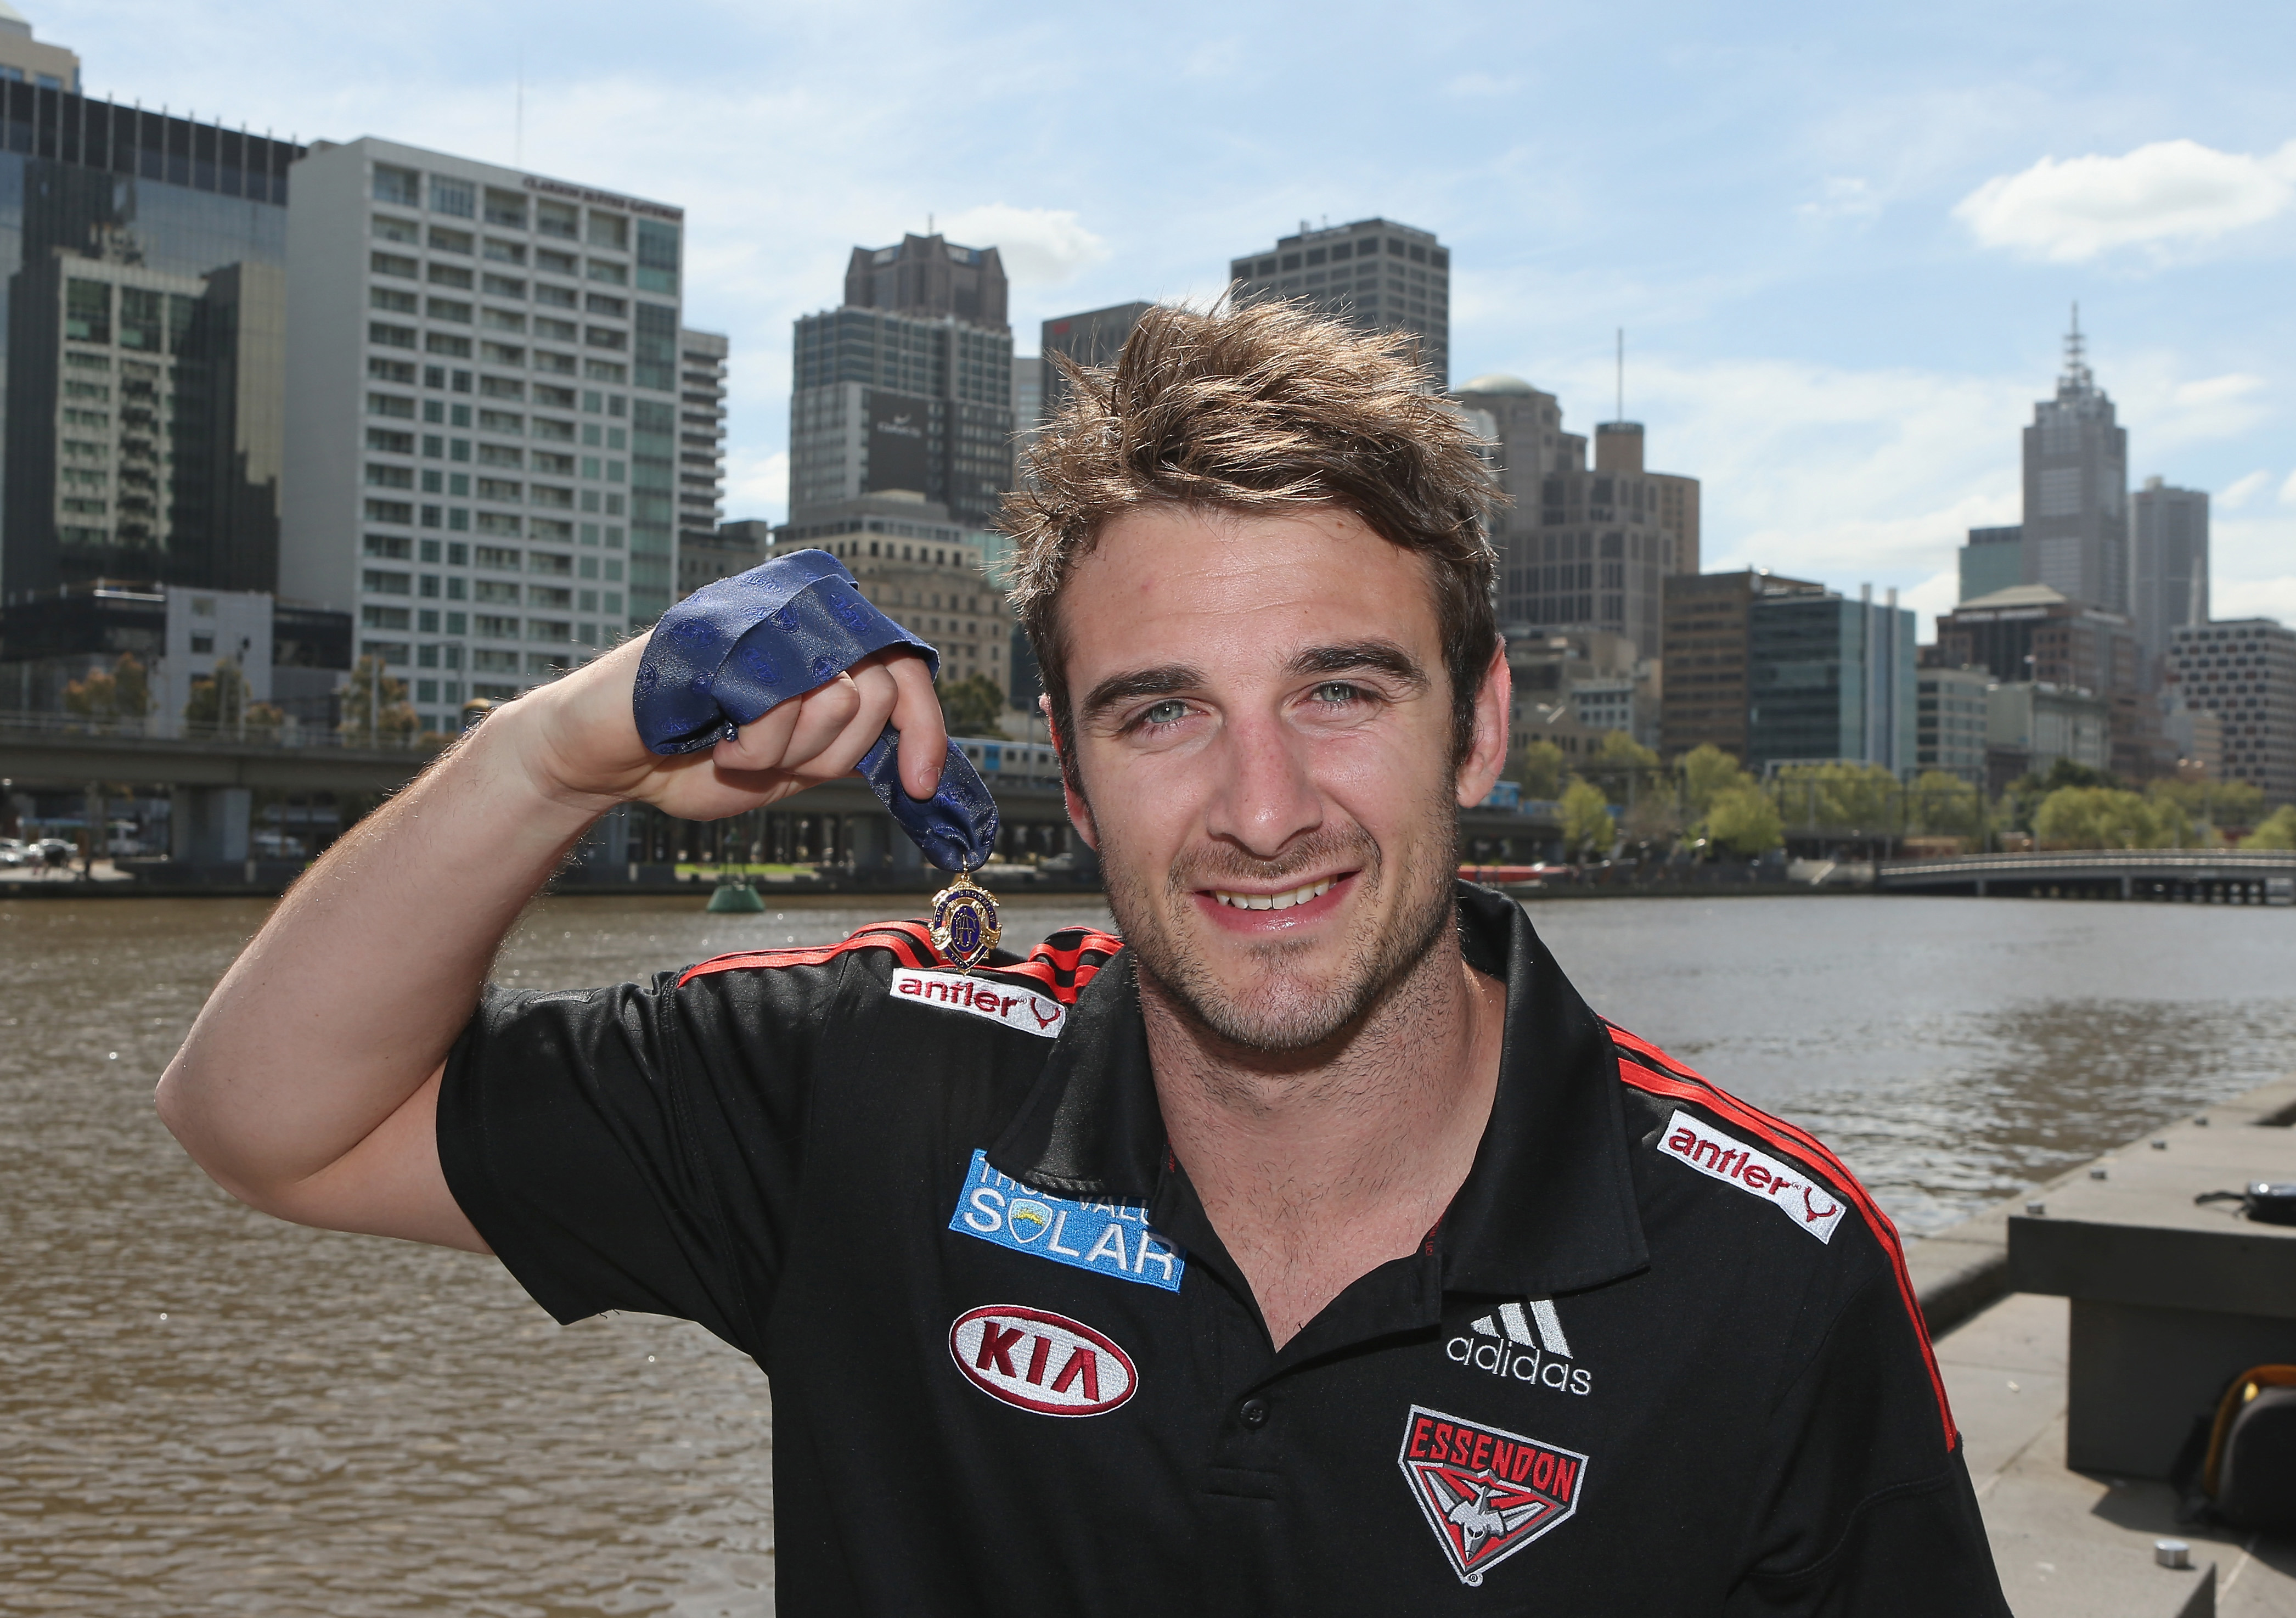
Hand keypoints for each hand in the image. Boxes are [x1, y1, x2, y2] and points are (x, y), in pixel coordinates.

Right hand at [509, 632, 948, 822]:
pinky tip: (714, 744)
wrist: (602, 756)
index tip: (922, 786)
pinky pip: (783, 704)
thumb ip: (843, 743)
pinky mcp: (728, 638)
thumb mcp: (789, 763)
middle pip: (878, 692)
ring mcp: (762, 624)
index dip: (927, 730)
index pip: (903, 669)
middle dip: (829, 752)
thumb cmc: (691, 759)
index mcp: (816, 649)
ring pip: (838, 703)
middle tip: (768, 758)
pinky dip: (754, 749)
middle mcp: (796, 623)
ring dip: (783, 754)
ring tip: (732, 747)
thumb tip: (916, 748)